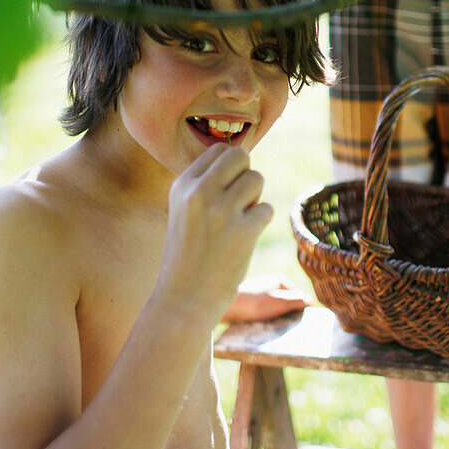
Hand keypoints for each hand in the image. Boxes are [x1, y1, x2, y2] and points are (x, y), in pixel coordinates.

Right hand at [157, 144, 272, 322]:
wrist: (184, 298)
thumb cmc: (188, 252)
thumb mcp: (184, 210)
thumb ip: (206, 183)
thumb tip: (241, 156)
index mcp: (182, 185)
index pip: (219, 149)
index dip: (229, 167)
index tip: (224, 191)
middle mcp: (199, 193)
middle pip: (240, 155)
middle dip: (245, 174)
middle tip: (237, 200)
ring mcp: (222, 211)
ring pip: (257, 178)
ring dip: (254, 198)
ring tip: (239, 219)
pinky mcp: (243, 231)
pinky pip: (266, 208)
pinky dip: (260, 221)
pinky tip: (243, 238)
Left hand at [222, 274, 311, 322]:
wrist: (226, 306)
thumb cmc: (256, 303)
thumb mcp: (281, 303)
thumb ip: (296, 300)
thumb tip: (309, 301)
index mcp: (279, 280)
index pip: (297, 296)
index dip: (299, 309)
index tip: (298, 322)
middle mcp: (269, 282)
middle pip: (284, 300)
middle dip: (286, 313)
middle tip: (286, 326)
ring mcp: (258, 290)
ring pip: (272, 306)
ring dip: (274, 317)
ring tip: (273, 328)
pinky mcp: (247, 300)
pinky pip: (260, 310)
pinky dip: (263, 317)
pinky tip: (260, 325)